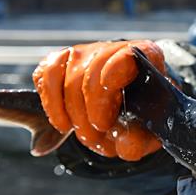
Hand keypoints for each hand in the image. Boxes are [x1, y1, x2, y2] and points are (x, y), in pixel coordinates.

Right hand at [32, 40, 165, 160]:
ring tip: (84, 135)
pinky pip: (46, 75)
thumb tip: (125, 146)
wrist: (129, 107)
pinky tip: (63, 124)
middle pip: (91, 75)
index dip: (114, 77)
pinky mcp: (62, 60)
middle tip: (95, 138)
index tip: (105, 115)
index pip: (127, 56)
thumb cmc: (142, 115)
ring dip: (71, 114)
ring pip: (67, 78)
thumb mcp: (149, 133)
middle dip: (89, 114)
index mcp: (146, 56)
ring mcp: (86, 52)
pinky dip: (50, 104)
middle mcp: (114, 48)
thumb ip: (141, 141)